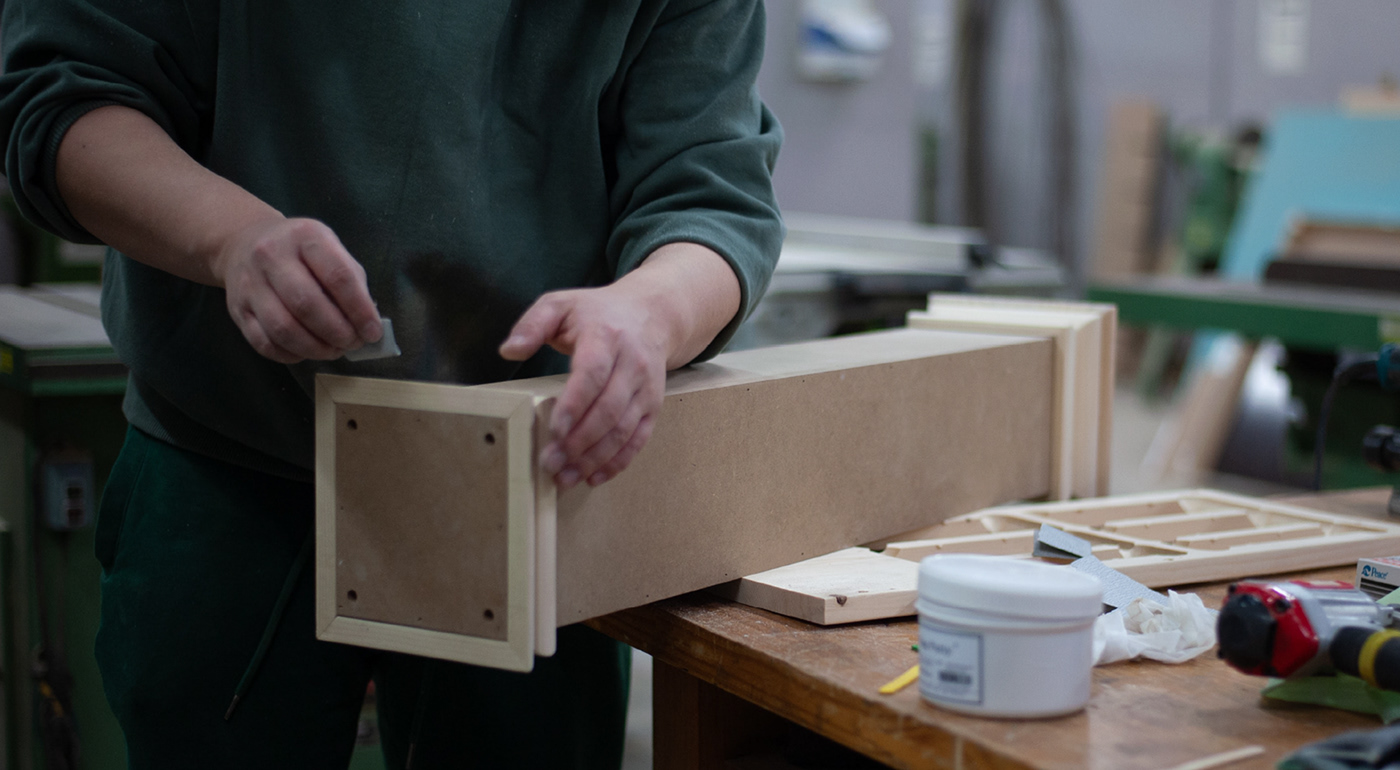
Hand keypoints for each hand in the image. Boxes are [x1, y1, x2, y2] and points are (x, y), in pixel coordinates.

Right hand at [216, 217, 382, 363]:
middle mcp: (271, 256)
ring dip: (315, 348)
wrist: (244, 242)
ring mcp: (249, 283)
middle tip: (352, 343)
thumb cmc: (299, 251)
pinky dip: (290, 355)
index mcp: (305, 236)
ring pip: (283, 328)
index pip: (338, 276)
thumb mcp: (329, 249)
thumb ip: (351, 282)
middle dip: (337, 332)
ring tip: (333, 351)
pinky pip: (264, 343)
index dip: (360, 310)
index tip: (372, 332)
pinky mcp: (236, 309)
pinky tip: (306, 352)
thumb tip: (366, 324)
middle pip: (307, 305)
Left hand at [499, 284, 668, 488]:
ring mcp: (646, 387)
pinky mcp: (653, 405)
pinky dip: (617, 461)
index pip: (593, 373)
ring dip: (594, 458)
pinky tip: (594, 476)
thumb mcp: (561, 304)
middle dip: (579, 441)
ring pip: (624, 429)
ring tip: (565, 477)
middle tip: (550, 463)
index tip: (555, 429)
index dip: (575, 404)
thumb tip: (509, 349)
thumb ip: (532, 324)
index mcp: (606, 337)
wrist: (652, 314)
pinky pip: (639, 438)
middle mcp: (632, 363)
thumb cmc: (598, 313)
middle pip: (609, 409)